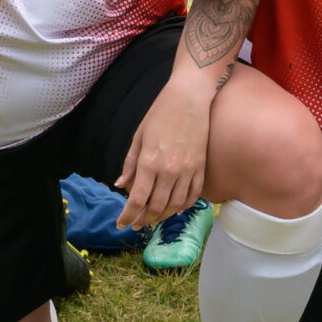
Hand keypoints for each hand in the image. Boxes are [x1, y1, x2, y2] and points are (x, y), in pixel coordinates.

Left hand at [115, 75, 210, 229]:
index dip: (127, 215)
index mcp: (149, 162)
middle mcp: (168, 170)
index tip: (121, 224)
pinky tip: (176, 209)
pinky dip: (184, 206)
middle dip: (144, 220)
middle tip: (136, 224)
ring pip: (175, 205)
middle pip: (156, 207)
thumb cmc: (160, 113)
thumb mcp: (139, 136)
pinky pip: (194, 195)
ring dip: (163, 216)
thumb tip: (120, 185)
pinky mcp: (201, 167)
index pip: (137, 199)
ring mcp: (187, 170)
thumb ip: (130, 163)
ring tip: (153, 219)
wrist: (190, 97)